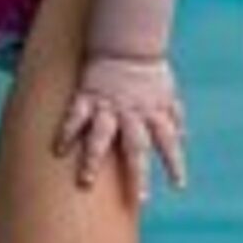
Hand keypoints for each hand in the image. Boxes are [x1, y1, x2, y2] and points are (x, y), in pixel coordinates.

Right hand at [55, 54, 188, 200]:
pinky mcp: (88, 97)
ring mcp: (109, 106)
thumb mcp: (168, 92)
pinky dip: (67, 132)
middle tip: (139, 199)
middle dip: (139, 174)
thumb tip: (184, 137)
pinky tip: (58, 150)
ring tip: (86, 182)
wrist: (126, 43)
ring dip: (94, 159)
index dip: (174, 163)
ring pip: (102, 136)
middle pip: (137, 147)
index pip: (169, 141)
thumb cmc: (149, 70)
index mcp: (155, 112)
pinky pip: (75, 116)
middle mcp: (133, 113)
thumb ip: (175, 116)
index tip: (179, 186)